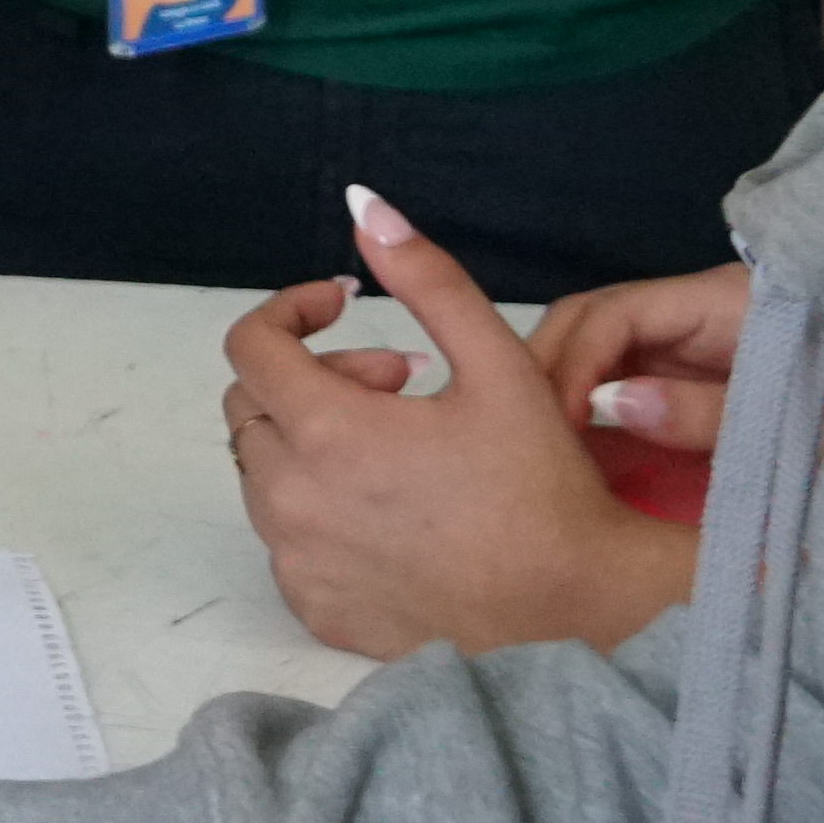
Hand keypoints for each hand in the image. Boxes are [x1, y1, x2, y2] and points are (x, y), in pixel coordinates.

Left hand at [219, 188, 700, 657]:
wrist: (572, 617)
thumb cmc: (541, 489)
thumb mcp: (498, 364)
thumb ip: (427, 278)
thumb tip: (364, 205)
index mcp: (324, 431)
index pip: (251, 343)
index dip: (293, 309)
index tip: (346, 305)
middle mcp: (290, 500)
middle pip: (254, 404)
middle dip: (316, 374)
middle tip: (401, 381)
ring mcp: (296, 560)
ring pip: (266, 471)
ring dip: (315, 439)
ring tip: (404, 444)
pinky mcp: (314, 605)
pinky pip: (288, 537)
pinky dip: (323, 505)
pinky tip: (397, 509)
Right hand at [531, 261, 752, 455]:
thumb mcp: (777, 416)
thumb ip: (698, 411)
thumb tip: (607, 404)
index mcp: (720, 301)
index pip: (618, 313)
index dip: (577, 362)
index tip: (559, 422)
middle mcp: (687, 306)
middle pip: (590, 313)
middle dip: (551, 365)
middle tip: (531, 427)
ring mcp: (680, 333)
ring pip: (592, 338)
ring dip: (560, 380)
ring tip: (544, 433)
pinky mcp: (679, 361)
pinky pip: (616, 367)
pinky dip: (585, 395)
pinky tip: (572, 434)